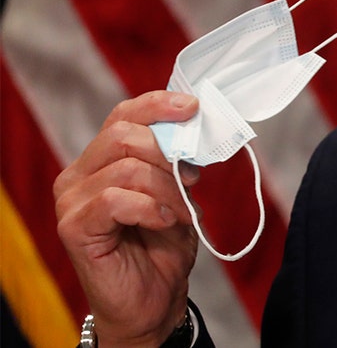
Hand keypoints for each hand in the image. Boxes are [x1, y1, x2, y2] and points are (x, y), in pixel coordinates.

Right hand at [54, 91, 200, 347]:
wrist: (153, 301)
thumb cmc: (162, 247)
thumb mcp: (177, 194)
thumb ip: (177, 162)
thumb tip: (194, 131)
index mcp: (102, 160)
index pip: (124, 115)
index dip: (158, 106)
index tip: (193, 108)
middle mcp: (79, 175)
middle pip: (124, 135)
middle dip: (168, 153)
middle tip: (192, 178)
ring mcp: (72, 201)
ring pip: (127, 169)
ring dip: (168, 189)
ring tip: (183, 212)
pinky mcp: (74, 227)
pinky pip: (115, 200)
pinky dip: (151, 208)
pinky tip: (164, 222)